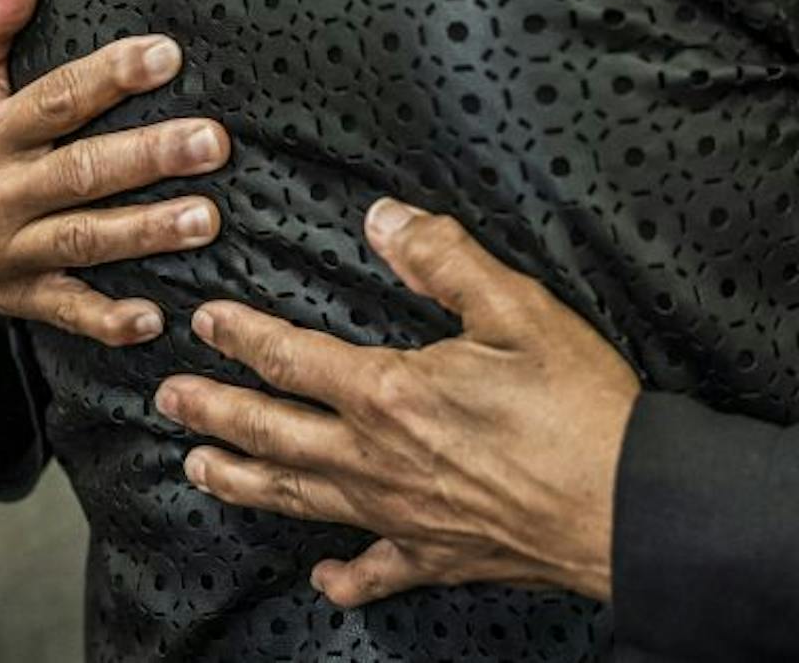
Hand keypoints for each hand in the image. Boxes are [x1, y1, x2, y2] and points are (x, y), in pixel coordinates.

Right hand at [0, 0, 230, 343]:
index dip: (109, 76)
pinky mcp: (22, 297)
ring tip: (206, 219)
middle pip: (80, 172)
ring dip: (146, 232)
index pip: (54, 99)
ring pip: (84, 240)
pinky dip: (108, 319)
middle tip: (212, 142)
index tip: (167, 56)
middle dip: (148, 156)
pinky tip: (154, 317)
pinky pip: (66, 311)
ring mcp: (8, 251)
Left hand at [155, 199, 640, 606]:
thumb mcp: (517, 308)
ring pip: (300, 499)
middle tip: (168, 399)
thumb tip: (384, 219)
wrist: (629, 508)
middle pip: (273, 433)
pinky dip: (344, 578)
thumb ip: (443, 259)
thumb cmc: (579, 407)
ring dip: (244, 482)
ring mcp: (402, 516)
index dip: (242, 337)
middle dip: (214, 413)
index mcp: (390, 393)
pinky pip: (376, 573)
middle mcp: (378, 460)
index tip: (203, 321)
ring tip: (200, 469)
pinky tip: (322, 578)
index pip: (291, 358)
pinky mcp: (440, 558)